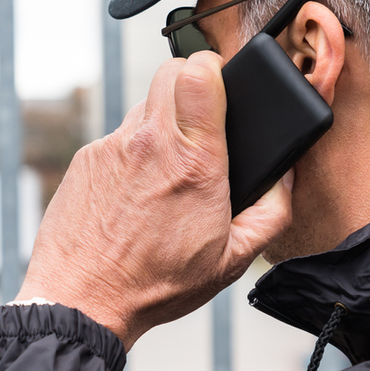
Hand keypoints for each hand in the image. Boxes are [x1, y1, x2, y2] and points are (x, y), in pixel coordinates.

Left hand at [16, 52, 291, 347]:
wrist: (84, 301)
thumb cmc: (156, 285)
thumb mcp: (233, 260)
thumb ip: (272, 212)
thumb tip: (284, 177)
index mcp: (195, 163)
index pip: (200, 72)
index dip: (214, 69)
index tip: (222, 87)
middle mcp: (150, 144)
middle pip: (170, 70)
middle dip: (191, 83)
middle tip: (202, 119)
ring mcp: (112, 147)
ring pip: (144, 104)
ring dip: (163, 122)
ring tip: (170, 168)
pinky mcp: (86, 159)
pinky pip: (118, 137)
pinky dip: (133, 152)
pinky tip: (137, 191)